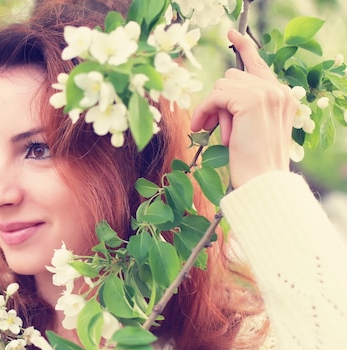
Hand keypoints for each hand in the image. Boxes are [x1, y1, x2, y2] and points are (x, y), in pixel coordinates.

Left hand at [190, 29, 297, 188]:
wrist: (263, 179)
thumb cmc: (253, 161)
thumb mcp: (249, 128)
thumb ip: (241, 107)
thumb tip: (219, 93)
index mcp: (281, 95)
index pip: (259, 64)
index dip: (244, 47)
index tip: (231, 33)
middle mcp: (277, 90)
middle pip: (231, 77)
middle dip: (216, 101)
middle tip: (208, 126)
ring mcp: (266, 92)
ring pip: (221, 87)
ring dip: (210, 109)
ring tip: (214, 133)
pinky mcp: (250, 100)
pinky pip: (215, 97)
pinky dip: (204, 111)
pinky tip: (203, 128)